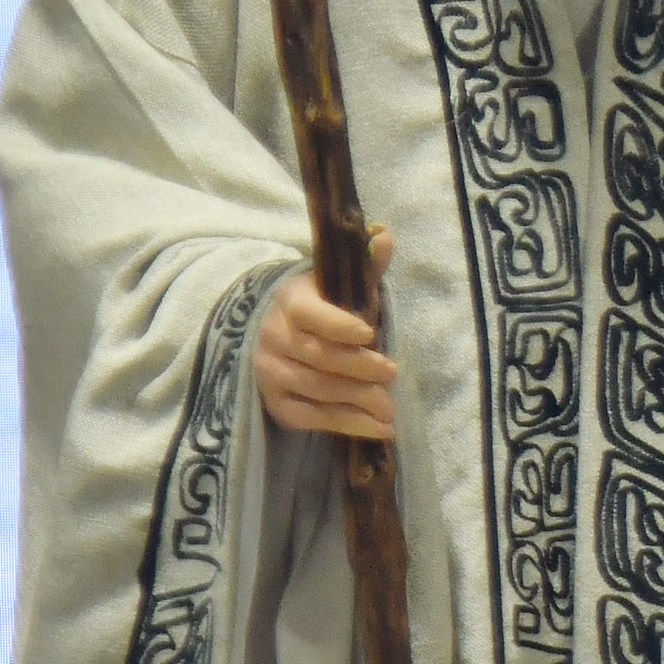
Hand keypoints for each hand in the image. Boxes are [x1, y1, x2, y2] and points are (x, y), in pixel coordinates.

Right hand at [253, 225, 397, 446]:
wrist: (278, 334)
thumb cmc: (323, 307)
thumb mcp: (342, 283)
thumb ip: (366, 265)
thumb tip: (384, 234)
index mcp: (291, 301)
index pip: (309, 314)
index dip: (337, 324)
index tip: (369, 332)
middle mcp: (273, 336)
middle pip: (318, 357)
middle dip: (358, 367)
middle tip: (393, 372)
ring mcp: (271, 372)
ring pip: (318, 389)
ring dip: (358, 400)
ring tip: (391, 408)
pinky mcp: (276, 403)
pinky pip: (311, 418)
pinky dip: (348, 425)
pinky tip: (379, 428)